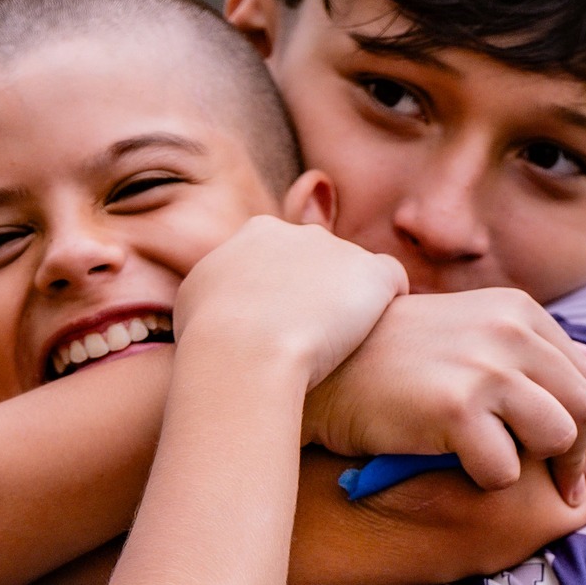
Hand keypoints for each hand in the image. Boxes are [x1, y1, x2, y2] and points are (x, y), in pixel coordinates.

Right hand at [174, 216, 407, 389]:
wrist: (244, 351)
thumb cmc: (209, 340)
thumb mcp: (194, 302)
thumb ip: (217, 289)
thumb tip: (221, 300)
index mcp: (257, 233)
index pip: (280, 255)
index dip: (283, 293)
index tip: (278, 327)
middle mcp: (300, 233)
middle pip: (318, 261)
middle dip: (316, 295)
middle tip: (308, 342)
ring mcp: (338, 250)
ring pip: (353, 276)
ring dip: (348, 305)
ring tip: (339, 349)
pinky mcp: (372, 273)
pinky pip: (391, 280)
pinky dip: (386, 304)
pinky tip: (374, 336)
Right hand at [305, 290, 585, 500]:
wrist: (318, 367)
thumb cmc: (389, 357)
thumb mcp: (465, 331)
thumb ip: (530, 345)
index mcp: (516, 311)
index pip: (581, 374)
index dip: (584, 425)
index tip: (576, 461)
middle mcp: (508, 331)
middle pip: (582, 407)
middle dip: (580, 457)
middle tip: (567, 490)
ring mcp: (484, 368)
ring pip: (557, 437)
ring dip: (538, 466)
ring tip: (505, 472)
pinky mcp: (456, 410)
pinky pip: (505, 469)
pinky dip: (487, 480)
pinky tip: (457, 469)